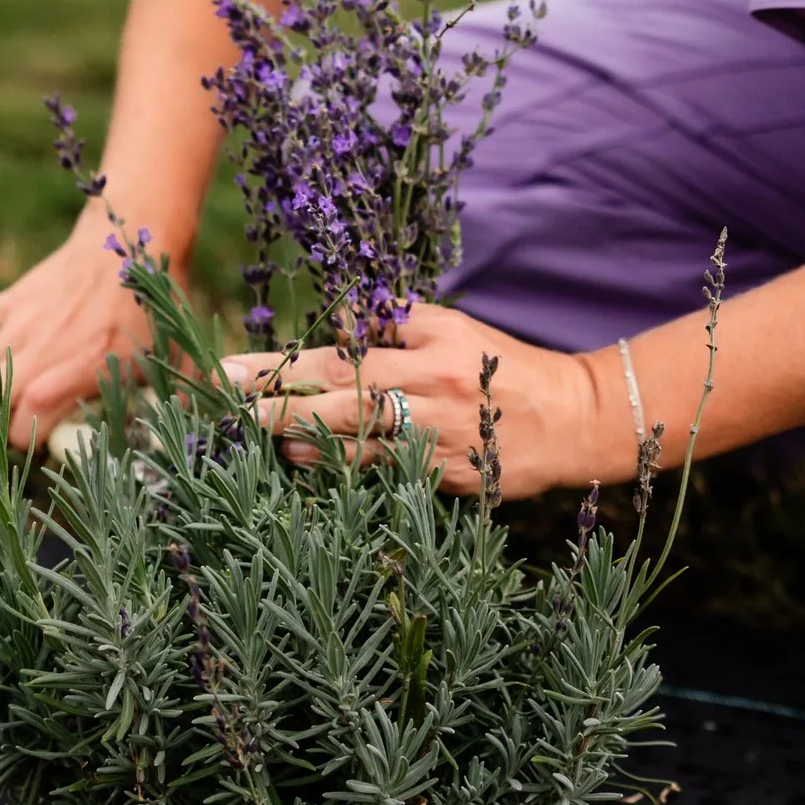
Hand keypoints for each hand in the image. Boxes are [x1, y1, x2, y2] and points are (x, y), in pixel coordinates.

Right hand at [0, 211, 152, 451]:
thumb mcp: (176, 354)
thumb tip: (175, 441)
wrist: (127, 240)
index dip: (26, 440)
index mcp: (86, 361)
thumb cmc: (152, 306)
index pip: (31, 415)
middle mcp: (46, 343)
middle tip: (15, 430)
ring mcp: (18, 322)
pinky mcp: (2, 304)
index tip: (40, 444)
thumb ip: (178, 399)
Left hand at [219, 304, 616, 498]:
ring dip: (306, 444)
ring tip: (266, 439)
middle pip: (339, 406)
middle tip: (233, 412)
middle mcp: (430, 399)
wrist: (573, 418)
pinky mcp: (449, 481)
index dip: (282, 366)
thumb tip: (340, 327)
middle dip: (279, 408)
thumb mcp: (453, 328)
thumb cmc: (502, 365)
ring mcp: (438, 445)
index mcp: (428, 353)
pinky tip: (314, 464)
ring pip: (357, 450)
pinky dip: (346, 470)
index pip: (340, 358)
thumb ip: (397, 324)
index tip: (231, 370)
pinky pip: (386, 477)